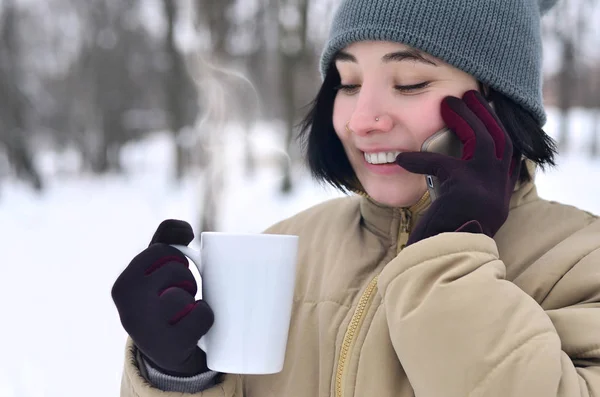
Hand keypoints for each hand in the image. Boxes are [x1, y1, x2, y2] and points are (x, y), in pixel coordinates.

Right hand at [112, 220, 213, 375]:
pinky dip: (206, 316)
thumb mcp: (154, 271)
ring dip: (194, 298)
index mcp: (123, 286)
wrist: (166, 354)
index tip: (172, 273)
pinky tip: (193, 325)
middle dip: (186, 278)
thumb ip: (165, 240)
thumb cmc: (161, 301)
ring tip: (185, 310)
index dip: (175, 259)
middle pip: (176, 268)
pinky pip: (202, 314)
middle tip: (180, 294)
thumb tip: (186, 229)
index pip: (161, 250)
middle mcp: (128, 307)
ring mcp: (148, 329)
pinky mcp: (171, 345)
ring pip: (186, 293)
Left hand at [395, 90, 520, 244]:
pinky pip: (441, 163)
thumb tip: (441, 173)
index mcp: (498, 198)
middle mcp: (498, 193)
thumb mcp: (456, 216)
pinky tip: (401, 157)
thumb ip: (458, 193)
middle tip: (471, 95)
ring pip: (486, 141)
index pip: (508, 159)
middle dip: (487, 115)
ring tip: (450, 101)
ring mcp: (486, 191)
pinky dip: (420, 158)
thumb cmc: (442, 243)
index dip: (499, 134)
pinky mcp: (465, 191)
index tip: (489, 116)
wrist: (442, 268)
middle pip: (502, 142)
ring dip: (468, 117)